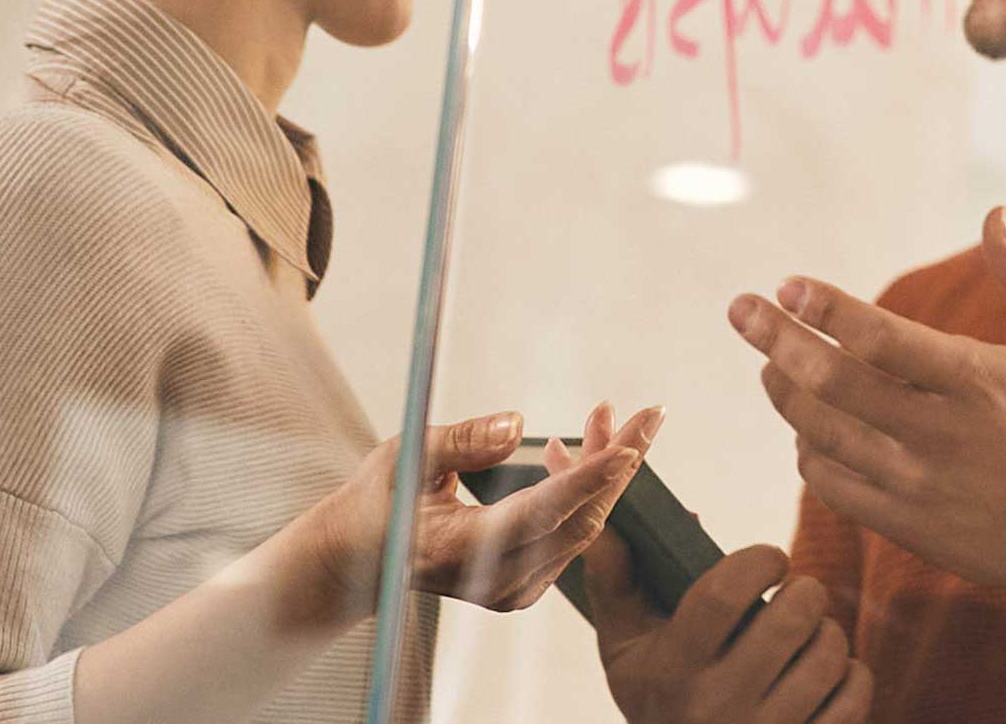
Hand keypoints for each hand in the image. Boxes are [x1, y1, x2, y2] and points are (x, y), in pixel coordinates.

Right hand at [275, 405, 650, 624]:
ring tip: (603, 416)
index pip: (541, 512)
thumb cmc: (376, 505)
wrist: (356, 564)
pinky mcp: (523, 589)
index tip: (632, 444)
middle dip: (619, 463)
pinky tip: (568, 453)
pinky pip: (570, 536)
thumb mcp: (404, 460)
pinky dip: (582, 493)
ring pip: (582, 526)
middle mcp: (495, 581)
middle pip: (580, 520)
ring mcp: (513, 592)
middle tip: (650, 413)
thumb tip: (517, 425)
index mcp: (461, 550)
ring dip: (602, 472)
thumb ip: (461, 443)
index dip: (590, 477)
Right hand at [585, 543, 865, 723]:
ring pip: (829, 655)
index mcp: (672, 670)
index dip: (759, 560)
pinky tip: (827, 676)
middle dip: (806, 591)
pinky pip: (855, 697)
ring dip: (829, 633)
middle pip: (790, 619)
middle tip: (797, 595)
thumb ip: (615, 584)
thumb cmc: (660, 696)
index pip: (723, 594)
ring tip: (808, 637)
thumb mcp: (625, 648)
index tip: (770, 560)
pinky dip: (853, 676)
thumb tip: (610, 525)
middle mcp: (716, 705)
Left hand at [731, 211, 1005, 589]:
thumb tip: (996, 214)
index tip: (790, 285)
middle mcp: (937, 432)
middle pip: (832, 382)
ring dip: (784, 393)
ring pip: (820, 433)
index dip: (826, 308)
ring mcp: (915, 483)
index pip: (880, 337)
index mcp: (977, 381)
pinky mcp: (903, 523)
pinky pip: (830, 484)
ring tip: (770, 364)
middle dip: (776, 340)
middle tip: (743, 310)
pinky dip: (807, 450)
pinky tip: (807, 427)